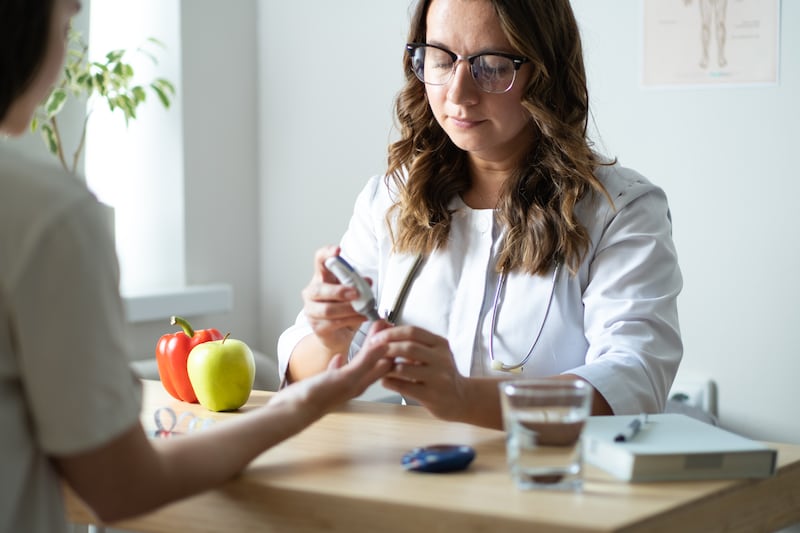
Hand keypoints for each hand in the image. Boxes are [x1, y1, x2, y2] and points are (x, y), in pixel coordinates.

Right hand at [271, 321, 392, 420]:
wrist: (290, 411)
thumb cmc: (316, 397)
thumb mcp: (345, 377)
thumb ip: (365, 362)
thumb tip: (385, 346)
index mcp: (361, 382)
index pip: (384, 362)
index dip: (389, 345)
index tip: (390, 328)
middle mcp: (353, 384)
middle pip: (373, 361)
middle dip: (379, 343)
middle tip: (382, 324)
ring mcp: (340, 384)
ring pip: (359, 364)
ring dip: (366, 348)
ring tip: (369, 333)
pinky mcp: (326, 384)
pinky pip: (340, 370)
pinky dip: (344, 360)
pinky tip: (339, 356)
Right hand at [301, 245, 371, 354]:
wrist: (339, 335)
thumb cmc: (345, 309)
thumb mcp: (355, 293)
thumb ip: (360, 285)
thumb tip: (368, 281)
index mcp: (322, 278)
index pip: (320, 261)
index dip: (327, 254)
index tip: (338, 250)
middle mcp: (312, 292)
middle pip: (320, 289)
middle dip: (339, 291)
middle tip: (356, 293)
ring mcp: (312, 310)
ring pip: (328, 309)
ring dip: (348, 309)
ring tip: (363, 310)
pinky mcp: (317, 326)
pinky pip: (334, 323)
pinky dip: (351, 320)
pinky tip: (362, 317)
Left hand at [368, 325, 470, 421]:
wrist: (461, 399)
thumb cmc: (441, 374)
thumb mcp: (434, 353)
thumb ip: (414, 343)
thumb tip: (385, 330)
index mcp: (440, 344)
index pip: (413, 331)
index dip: (391, 333)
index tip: (377, 337)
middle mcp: (442, 359)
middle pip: (409, 347)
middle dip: (386, 347)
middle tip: (372, 351)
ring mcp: (438, 378)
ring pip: (404, 368)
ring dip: (386, 367)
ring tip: (377, 367)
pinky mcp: (432, 396)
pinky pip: (404, 387)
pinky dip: (390, 382)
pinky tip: (385, 381)